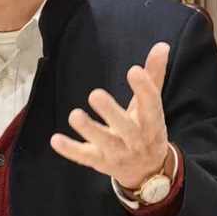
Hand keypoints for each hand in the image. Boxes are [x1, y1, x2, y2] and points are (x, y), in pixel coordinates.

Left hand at [50, 42, 169, 189]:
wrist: (148, 171)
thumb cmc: (147, 127)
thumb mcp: (151, 104)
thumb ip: (154, 75)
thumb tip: (161, 44)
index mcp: (152, 122)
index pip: (151, 105)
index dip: (144, 88)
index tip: (133, 70)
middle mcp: (136, 139)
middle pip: (126, 128)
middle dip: (111, 112)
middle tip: (95, 94)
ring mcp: (117, 152)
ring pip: (104, 143)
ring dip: (89, 130)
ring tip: (74, 115)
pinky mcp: (100, 161)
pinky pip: (84, 157)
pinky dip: (70, 150)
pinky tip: (55, 140)